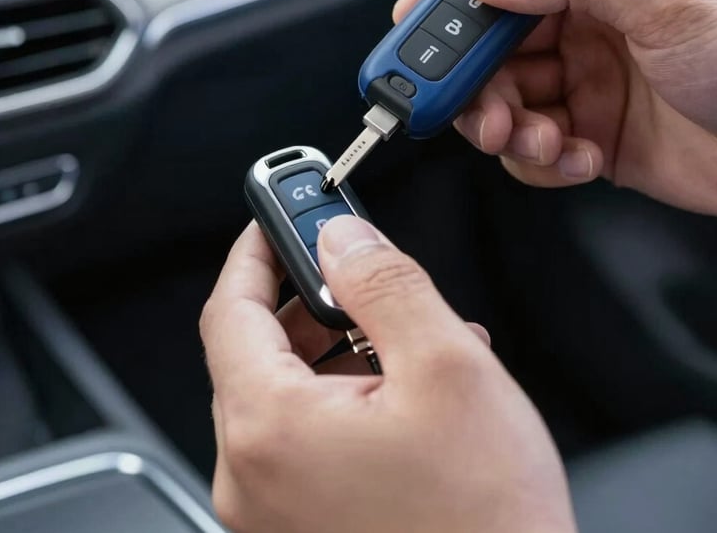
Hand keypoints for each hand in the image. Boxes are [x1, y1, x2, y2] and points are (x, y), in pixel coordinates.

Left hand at [201, 218, 576, 532]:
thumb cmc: (487, 523)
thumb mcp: (448, 368)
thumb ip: (385, 284)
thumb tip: (342, 238)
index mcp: (270, 429)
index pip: (229, 310)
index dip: (254, 251)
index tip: (275, 215)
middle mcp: (252, 478)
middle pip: (256, 350)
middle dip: (311, 300)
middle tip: (361, 274)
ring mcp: (272, 512)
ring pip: (287, 392)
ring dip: (339, 348)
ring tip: (408, 338)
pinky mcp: (301, 527)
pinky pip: (304, 436)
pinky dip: (345, 396)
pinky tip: (405, 388)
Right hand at [394, 0, 716, 217]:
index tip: (409, 20)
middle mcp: (585, 17)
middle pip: (490, 39)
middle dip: (473, 78)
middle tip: (469, 107)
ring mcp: (586, 77)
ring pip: (504, 97)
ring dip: (508, 125)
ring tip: (539, 139)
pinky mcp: (592, 131)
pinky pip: (535, 146)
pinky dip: (545, 160)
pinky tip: (582, 158)